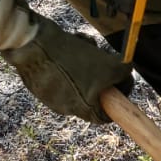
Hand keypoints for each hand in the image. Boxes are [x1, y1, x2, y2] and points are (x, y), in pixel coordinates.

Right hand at [1, 12, 131, 122]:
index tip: (119, 86)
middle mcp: (64, 107)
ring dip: (83, 63)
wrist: (34, 44)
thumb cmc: (73, 58)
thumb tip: (126, 74)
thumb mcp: (109, 65)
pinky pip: (58, 72)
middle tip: (101, 58)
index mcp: (81, 109)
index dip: (116, 100)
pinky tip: (67, 45)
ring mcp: (48, 96)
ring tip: (83, 45)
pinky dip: (66, 60)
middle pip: (91, 95)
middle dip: (99, 75)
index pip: (104, 116)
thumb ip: (123, 74)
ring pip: (76, 80)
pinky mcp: (37, 82)